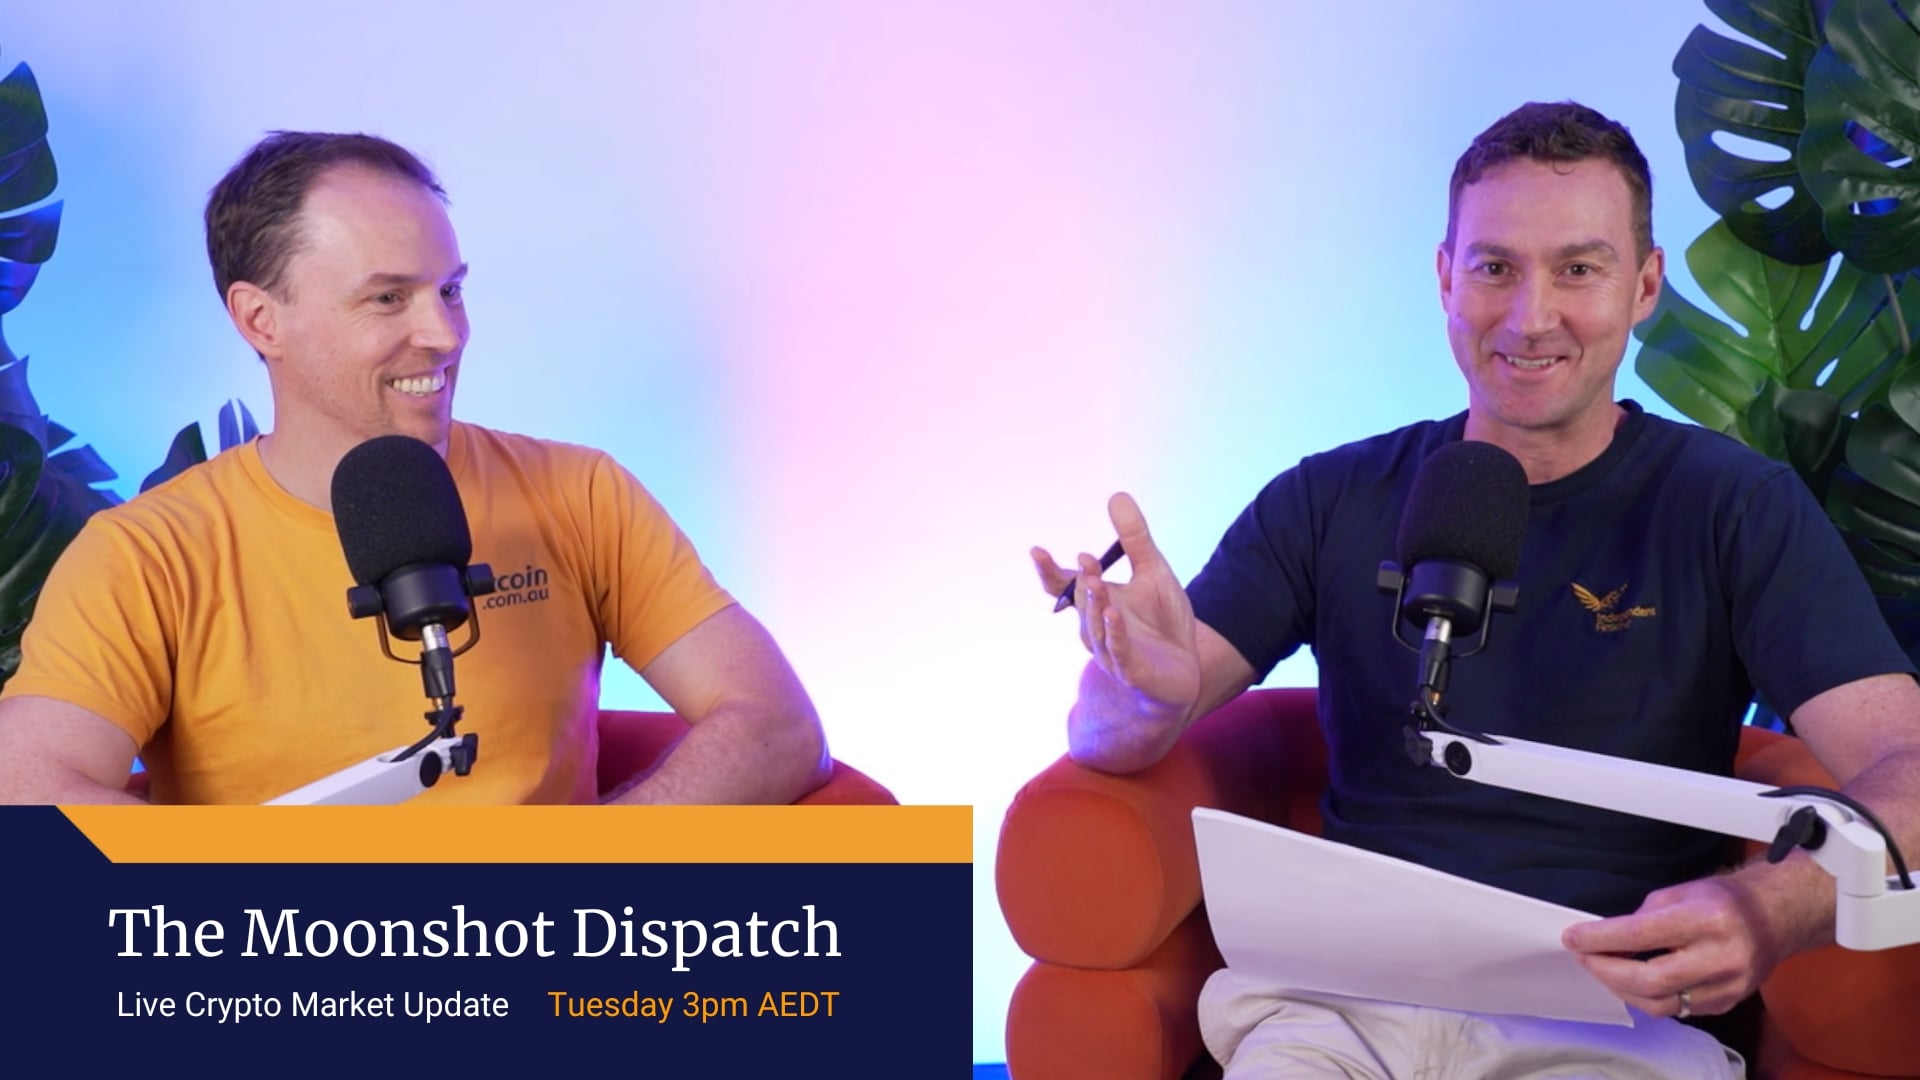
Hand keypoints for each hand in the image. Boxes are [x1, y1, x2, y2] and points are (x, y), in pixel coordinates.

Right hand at [1031, 492, 1200, 726]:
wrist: (1187, 670)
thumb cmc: (1164, 623)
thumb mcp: (1154, 572)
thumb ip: (1135, 539)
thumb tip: (1116, 496)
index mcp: (1097, 602)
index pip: (1065, 586)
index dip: (1049, 571)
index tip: (1036, 551)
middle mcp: (1096, 627)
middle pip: (1082, 603)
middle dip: (1083, 581)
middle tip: (1086, 557)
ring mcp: (1112, 651)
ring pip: (1096, 627)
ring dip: (1096, 605)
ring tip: (1096, 582)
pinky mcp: (1133, 671)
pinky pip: (1119, 651)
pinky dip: (1114, 634)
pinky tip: (1114, 616)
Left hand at [1561, 875, 1785, 1018]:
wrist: (1774, 919)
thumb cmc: (1723, 900)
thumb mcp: (1680, 892)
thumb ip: (1644, 917)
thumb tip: (1606, 938)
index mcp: (1706, 919)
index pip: (1641, 934)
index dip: (1601, 939)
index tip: (1573, 938)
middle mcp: (1720, 957)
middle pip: (1649, 980)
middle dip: (1607, 971)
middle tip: (1584, 958)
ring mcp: (1727, 986)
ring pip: (1661, 1004)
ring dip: (1623, 989)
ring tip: (1605, 971)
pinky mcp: (1727, 1003)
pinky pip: (1677, 1010)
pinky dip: (1648, 998)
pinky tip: (1633, 983)